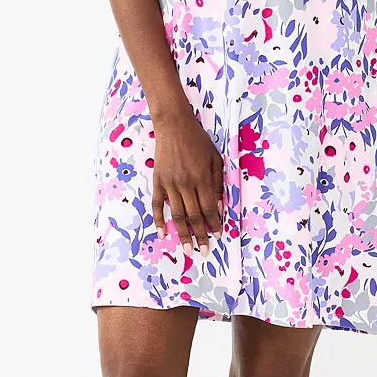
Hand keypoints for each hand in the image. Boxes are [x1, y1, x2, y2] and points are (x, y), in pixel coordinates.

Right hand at [150, 110, 224, 256]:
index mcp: (201, 178)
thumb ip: (217, 182)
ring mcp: (169, 183)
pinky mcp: (158, 181)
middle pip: (194, 216)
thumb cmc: (197, 140)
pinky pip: (157, 204)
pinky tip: (161, 233)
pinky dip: (158, 220)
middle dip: (200, 236)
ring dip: (182, 234)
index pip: (209, 208)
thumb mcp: (215, 158)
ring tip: (187, 249)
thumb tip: (218, 206)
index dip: (214, 224)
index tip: (219, 236)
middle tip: (204, 251)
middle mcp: (185, 183)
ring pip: (177, 214)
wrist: (174, 125)